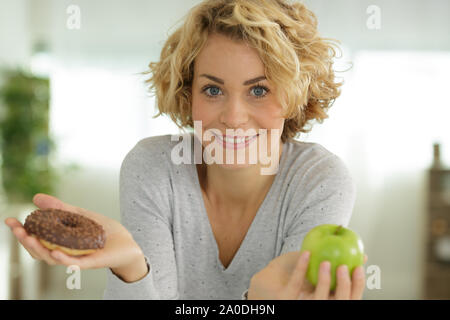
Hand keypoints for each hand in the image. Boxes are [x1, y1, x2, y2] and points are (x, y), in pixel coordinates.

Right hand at [4, 193, 145, 279]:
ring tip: (28, 238)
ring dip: (39, 249)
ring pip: (52, 259)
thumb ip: (60, 208)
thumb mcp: (80, 215)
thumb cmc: (103, 232)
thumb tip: (36, 197)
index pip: (36, 240)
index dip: (21, 232)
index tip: (9, 220)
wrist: (127, 242)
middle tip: (16, 229)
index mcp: (60, 243)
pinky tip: (54, 252)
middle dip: (25, 240)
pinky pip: (74, 263)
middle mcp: (64, 253)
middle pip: (39, 251)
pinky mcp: (90, 263)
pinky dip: (63, 258)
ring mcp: (76, 259)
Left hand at [248, 251, 367, 299]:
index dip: (358, 285)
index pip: (349, 298)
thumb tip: (360, 254)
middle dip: (345, 286)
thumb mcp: (316, 270)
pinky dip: (301, 268)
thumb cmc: (294, 277)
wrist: (264, 285)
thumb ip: (334, 262)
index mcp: (326, 300)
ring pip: (319, 300)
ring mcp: (301, 304)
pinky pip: (295, 285)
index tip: (359, 267)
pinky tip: (306, 254)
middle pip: (339, 302)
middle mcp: (316, 305)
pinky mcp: (285, 299)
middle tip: (344, 267)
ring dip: (324, 281)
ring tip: (326, 262)